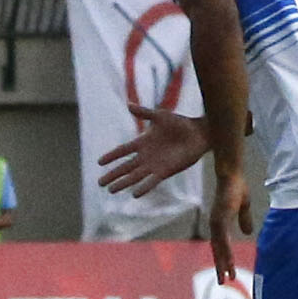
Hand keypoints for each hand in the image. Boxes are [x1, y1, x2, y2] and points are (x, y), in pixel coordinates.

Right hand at [96, 99, 211, 198]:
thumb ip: (143, 112)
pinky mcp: (165, 171)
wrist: (198, 133)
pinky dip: (143, 187)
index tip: (99, 162)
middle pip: (125, 167)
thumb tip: (128, 104)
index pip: (123, 150)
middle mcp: (146, 156)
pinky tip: (134, 194)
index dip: (111, 156)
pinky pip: (151, 181)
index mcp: (142, 142)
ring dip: (123, 183)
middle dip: (113, 174)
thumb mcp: (160, 116)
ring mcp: (154, 165)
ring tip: (111, 190)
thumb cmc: (180, 123)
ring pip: (135, 176)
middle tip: (99, 183)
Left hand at [209, 178, 251, 290]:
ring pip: (219, 248)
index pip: (221, 245)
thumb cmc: (236, 186)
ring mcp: (216, 222)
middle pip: (217, 250)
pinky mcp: (220, 219)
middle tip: (222, 283)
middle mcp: (215, 225)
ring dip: (223, 263)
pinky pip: (223, 239)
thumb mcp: (244, 206)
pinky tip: (228, 261)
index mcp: (220, 223)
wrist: (231, 173)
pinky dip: (225, 252)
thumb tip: (247, 233)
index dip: (224, 259)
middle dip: (220, 267)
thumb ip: (244, 220)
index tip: (227, 273)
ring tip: (226, 277)